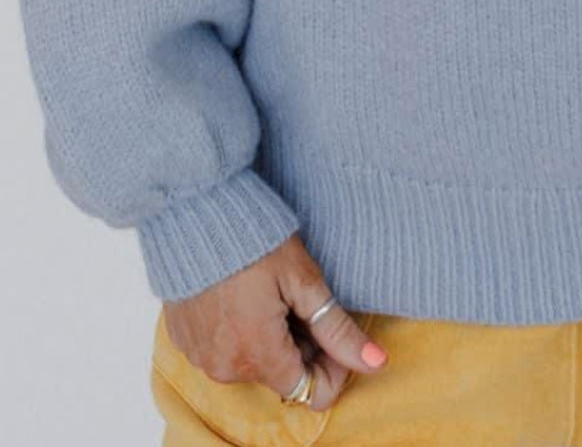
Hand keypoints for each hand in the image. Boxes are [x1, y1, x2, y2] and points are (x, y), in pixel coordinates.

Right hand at [163, 234, 386, 410]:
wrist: (194, 209)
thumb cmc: (254, 239)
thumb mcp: (304, 281)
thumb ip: (338, 330)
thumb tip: (377, 363)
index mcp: (258, 357)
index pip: (311, 393)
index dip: (333, 365)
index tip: (334, 327)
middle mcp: (224, 368)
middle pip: (282, 375)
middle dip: (302, 344)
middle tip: (302, 297)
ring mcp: (200, 355)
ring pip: (254, 362)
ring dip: (272, 337)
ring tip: (271, 290)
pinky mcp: (184, 339)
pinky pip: (223, 349)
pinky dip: (241, 330)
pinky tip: (245, 293)